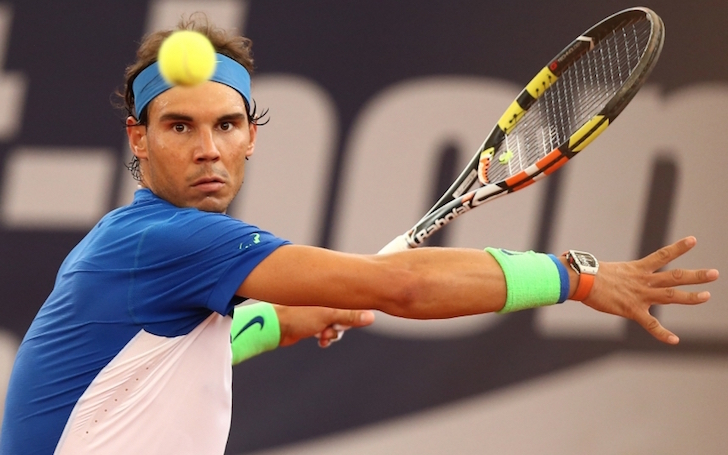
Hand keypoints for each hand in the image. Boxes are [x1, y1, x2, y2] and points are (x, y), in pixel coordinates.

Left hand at [273, 305, 374, 347]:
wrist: (273, 326)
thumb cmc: (297, 315)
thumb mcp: (328, 316)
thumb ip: (350, 316)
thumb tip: (371, 317)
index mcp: (329, 292)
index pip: (350, 301)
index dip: (354, 313)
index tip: (351, 321)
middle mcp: (324, 299)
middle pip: (344, 314)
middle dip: (341, 325)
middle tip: (332, 328)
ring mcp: (317, 310)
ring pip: (335, 324)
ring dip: (332, 333)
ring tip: (323, 335)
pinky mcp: (311, 321)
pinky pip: (325, 330)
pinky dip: (325, 336)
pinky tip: (321, 340)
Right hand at [582, 236, 718, 343]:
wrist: (580, 280)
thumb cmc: (585, 273)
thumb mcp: (604, 269)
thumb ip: (608, 271)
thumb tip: (584, 263)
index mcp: (636, 269)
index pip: (662, 255)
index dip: (678, 248)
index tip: (693, 241)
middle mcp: (643, 280)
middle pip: (675, 277)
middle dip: (696, 276)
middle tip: (714, 274)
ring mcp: (640, 295)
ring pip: (671, 296)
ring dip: (691, 297)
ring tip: (707, 296)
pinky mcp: (632, 310)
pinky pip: (651, 324)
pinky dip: (663, 333)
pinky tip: (675, 340)